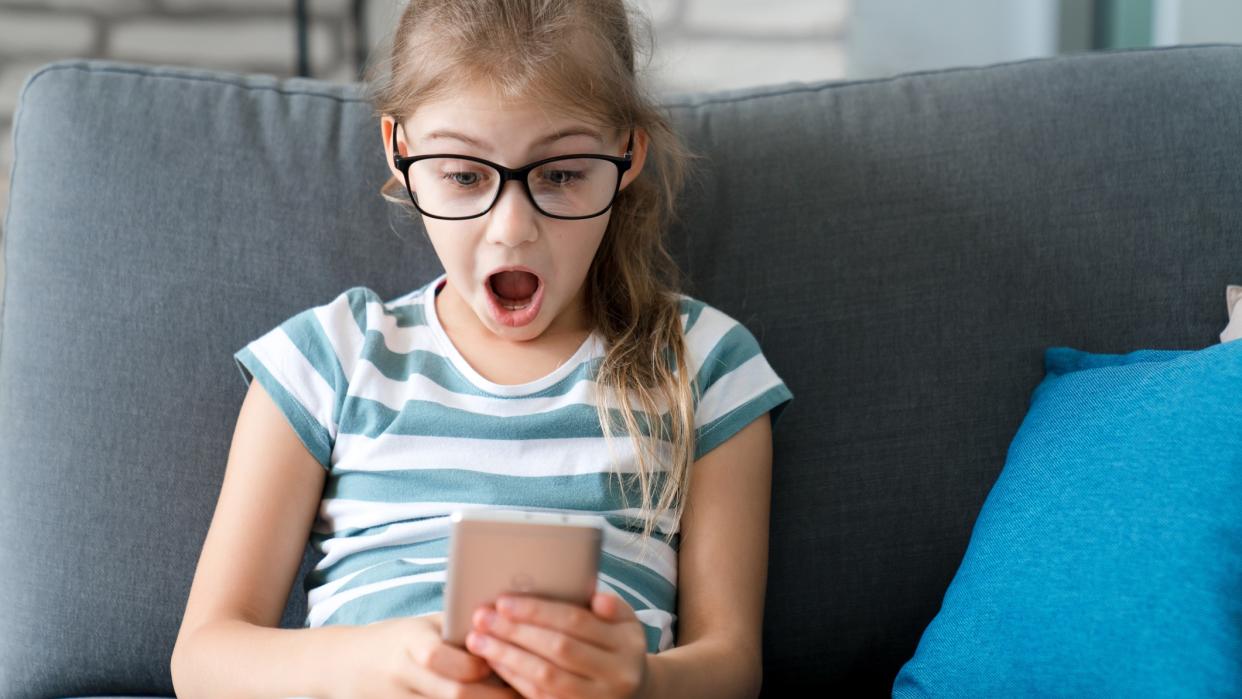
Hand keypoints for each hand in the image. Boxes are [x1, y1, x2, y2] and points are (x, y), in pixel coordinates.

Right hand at [329, 612, 520, 698]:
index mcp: (412, 641)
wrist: (344, 665)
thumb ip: (460, 626)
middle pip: (455, 694)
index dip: (480, 663)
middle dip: (495, 697)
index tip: (511, 661)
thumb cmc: (397, 639)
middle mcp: (405, 673)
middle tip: (527, 692)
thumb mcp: (424, 625)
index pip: (446, 656)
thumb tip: (511, 623)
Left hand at [465, 592, 650, 698]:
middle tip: (483, 617)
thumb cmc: (618, 645)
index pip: (577, 622)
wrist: (635, 692)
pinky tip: (495, 662)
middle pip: (558, 649)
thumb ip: (611, 606)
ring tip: (479, 639)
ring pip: (545, 677)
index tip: (504, 601)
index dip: (538, 611)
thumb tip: (596, 597)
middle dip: (516, 631)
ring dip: (507, 656)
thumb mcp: (625, 621)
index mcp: (627, 644)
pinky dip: (514, 678)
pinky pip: (539, 697)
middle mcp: (616, 675)